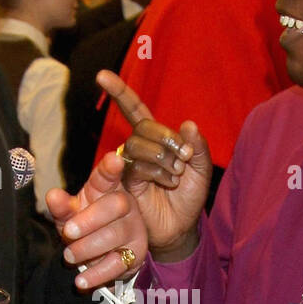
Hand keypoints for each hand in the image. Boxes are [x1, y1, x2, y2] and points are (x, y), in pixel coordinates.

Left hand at [45, 147, 148, 290]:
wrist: (102, 253)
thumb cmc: (84, 225)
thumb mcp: (70, 214)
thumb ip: (61, 206)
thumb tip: (53, 196)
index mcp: (107, 189)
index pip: (108, 176)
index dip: (111, 168)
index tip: (114, 160)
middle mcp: (125, 205)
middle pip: (116, 205)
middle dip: (91, 219)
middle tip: (68, 231)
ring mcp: (134, 229)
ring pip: (115, 236)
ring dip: (89, 248)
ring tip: (69, 256)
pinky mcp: (135, 254)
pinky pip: (117, 265)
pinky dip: (98, 274)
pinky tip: (82, 281)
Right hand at [96, 70, 212, 259]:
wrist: (182, 228)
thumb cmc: (189, 198)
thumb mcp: (201, 169)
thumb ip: (199, 146)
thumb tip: (188, 124)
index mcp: (155, 139)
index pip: (134, 109)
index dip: (119, 92)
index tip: (101, 75)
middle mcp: (139, 149)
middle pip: (142, 127)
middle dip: (166, 137)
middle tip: (185, 156)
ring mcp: (130, 166)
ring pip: (137, 145)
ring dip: (162, 155)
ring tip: (177, 173)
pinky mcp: (127, 184)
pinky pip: (136, 166)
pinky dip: (157, 170)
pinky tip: (169, 182)